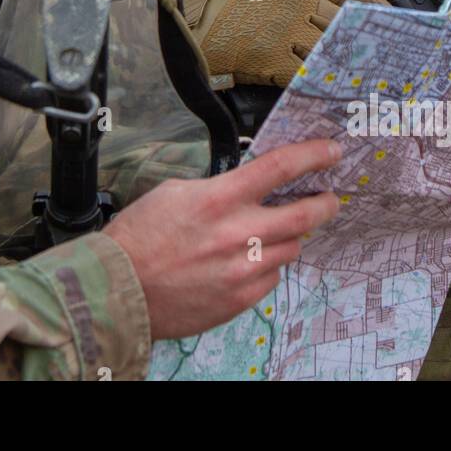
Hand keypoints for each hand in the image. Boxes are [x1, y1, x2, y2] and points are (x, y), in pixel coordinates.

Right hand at [104, 139, 342, 340]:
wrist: (120, 288)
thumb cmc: (141, 237)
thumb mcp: (176, 192)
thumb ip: (218, 189)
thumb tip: (246, 188)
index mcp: (219, 198)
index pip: (280, 168)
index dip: (313, 156)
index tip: (331, 152)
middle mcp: (238, 234)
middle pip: (305, 214)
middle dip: (325, 203)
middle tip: (330, 199)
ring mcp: (244, 270)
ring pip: (291, 248)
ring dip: (288, 237)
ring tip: (269, 234)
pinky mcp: (242, 299)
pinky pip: (272, 276)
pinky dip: (266, 265)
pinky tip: (245, 262)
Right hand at [195, 0, 388, 87]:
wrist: (204, 26)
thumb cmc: (238, 12)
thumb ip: (311, 3)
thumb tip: (344, 24)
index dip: (377, 3)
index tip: (393, 17)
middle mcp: (300, 6)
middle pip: (346, 25)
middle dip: (366, 43)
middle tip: (386, 60)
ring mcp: (288, 32)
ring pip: (331, 50)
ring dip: (348, 67)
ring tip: (367, 81)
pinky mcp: (276, 58)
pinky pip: (308, 73)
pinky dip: (323, 84)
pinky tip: (334, 92)